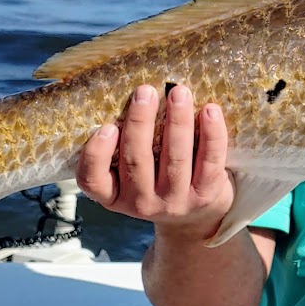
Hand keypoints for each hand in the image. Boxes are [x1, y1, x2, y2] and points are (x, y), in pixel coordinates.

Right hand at [76, 84, 233, 241]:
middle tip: (146, 90)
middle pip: (137, 161)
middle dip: (141, 122)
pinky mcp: (205, 196)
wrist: (196, 215)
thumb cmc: (156, 179)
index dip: (96, 154)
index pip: (92, 180)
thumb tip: (132, 95)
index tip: (107, 126)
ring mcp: (174, 202)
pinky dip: (211, 134)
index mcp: (114, 194)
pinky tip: (210, 111)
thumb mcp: (130, 173)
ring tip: (179, 93)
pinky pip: (209, 161)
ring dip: (177, 121)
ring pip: (175, 159)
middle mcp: (141, 203)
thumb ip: (124, 145)